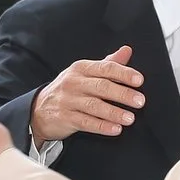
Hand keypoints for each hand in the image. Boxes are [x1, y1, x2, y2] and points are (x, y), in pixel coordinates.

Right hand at [30, 45, 144, 142]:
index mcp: (81, 68)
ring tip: (130, 118)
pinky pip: (86, 123)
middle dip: (122, 94)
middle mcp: (73, 82)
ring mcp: (68, 101)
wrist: (39, 110)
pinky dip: (102, 126)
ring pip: (94, 106)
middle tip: (140, 101)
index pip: (105, 68)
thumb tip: (127, 50)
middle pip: (101, 87)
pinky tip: (115, 129)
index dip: (124, 73)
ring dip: (114, 113)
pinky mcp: (65, 118)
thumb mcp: (85, 73)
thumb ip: (107, 64)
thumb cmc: (69, 90)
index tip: (139, 80)